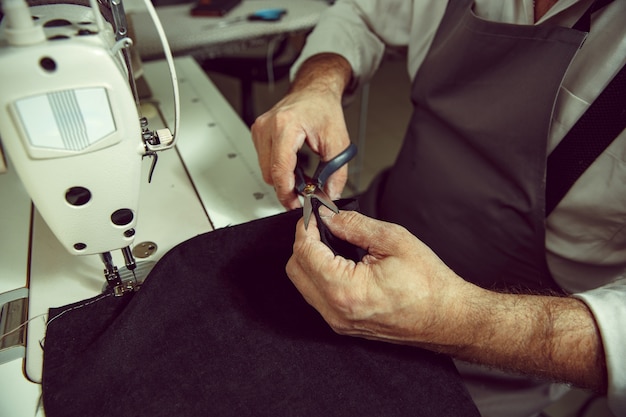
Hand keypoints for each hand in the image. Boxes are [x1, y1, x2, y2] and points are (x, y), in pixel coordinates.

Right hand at [251, 54, 352, 209]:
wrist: (315, 91)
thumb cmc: (324, 109)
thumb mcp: (338, 143)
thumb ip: (335, 173)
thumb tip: (329, 196)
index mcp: (286, 126)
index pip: (280, 169)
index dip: (287, 192)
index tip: (296, 203)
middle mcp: (268, 126)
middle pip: (270, 173)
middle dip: (286, 188)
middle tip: (304, 194)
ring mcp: (260, 129)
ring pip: (265, 170)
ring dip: (282, 179)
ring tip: (301, 178)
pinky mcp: (258, 132)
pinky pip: (263, 161)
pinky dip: (277, 168)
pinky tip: (291, 165)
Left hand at [286, 210, 472, 344]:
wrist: (446, 316)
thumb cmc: (428, 284)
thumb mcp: (393, 240)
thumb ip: (354, 225)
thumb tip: (328, 215)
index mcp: (345, 291)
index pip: (305, 252)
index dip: (307, 226)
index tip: (314, 211)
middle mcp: (336, 311)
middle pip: (296, 268)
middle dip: (305, 242)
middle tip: (322, 223)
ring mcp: (338, 322)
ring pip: (303, 283)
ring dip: (311, 258)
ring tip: (332, 239)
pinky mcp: (343, 324)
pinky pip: (317, 295)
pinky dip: (320, 274)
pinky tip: (338, 260)